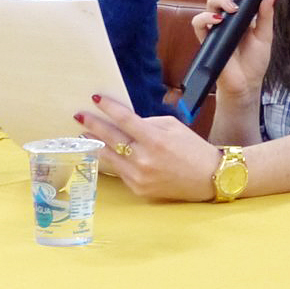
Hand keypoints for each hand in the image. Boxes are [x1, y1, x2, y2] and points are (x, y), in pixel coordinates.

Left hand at [76, 93, 220, 201]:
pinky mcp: (138, 189)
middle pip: (111, 138)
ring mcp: (140, 176)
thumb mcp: (173, 127)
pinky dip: (110, 160)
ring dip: (95, 144)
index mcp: (155, 140)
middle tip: (80, 116)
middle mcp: (144, 159)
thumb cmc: (193, 149)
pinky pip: (119, 172)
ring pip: (109, 158)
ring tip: (83, 135)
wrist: (209, 179)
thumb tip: (125, 122)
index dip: (108, 108)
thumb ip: (147, 123)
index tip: (95, 98)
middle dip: (93, 125)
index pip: (125, 120)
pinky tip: (102, 152)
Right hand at [190, 0, 276, 102]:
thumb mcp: (265, 35)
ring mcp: (214, 26)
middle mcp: (226, 16)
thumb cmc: (255, 61)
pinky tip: (218, 20)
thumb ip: (266, 15)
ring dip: (221, 0)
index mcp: (240, 13)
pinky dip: (206, 18)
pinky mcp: (206, 39)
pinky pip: (198, 22)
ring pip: (209, 2)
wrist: (246, 84)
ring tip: (233, 8)